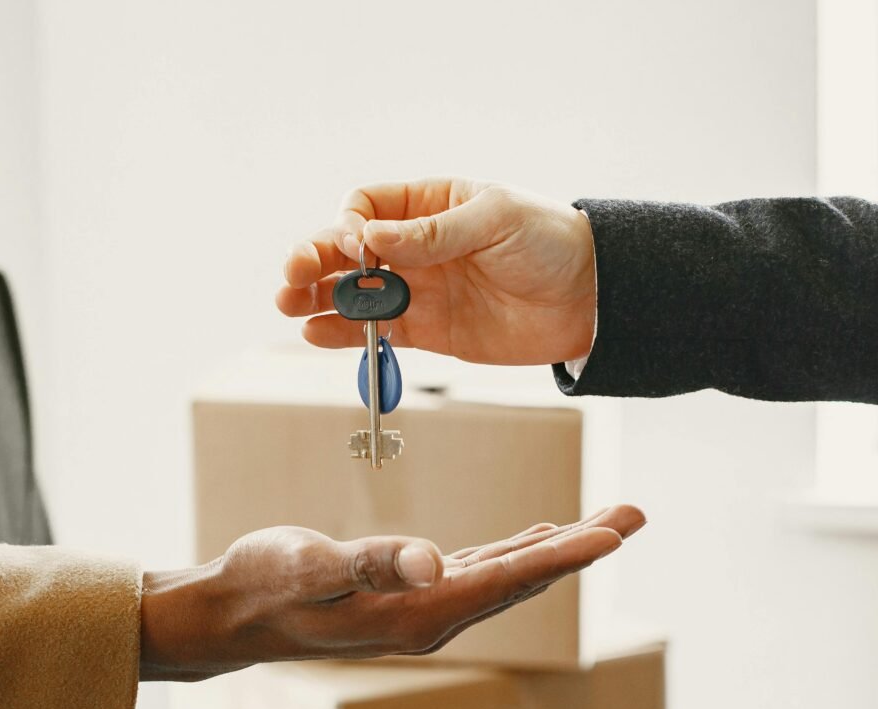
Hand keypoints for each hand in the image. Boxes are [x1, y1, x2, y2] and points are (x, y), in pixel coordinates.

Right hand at [139, 506, 643, 680]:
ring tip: (602, 524)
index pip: (509, 578)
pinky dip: (515, 552)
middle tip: (633, 515)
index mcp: (419, 613)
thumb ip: (372, 564)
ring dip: (556, 547)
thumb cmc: (266, 583)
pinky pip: (481, 573)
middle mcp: (434, 618)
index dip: (566, 552)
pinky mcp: (412, 596)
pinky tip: (532, 537)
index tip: (617, 531)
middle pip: (523, 577)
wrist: (236, 611)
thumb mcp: (311, 566)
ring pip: (508, 574)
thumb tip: (434, 563)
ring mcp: (425, 610)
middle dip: (581, 546)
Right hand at [277, 178, 596, 365]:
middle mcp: (417, 247)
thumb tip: (369, 236)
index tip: (354, 244)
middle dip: (315, 261)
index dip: (350, 224)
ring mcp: (421, 290)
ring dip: (320, 299)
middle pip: (349, 251)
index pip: (367, 206)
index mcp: (430, 204)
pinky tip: (317, 333)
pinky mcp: (429, 332)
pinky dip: (347, 334)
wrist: (588, 299)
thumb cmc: (549, 242)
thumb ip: (433, 232)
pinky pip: (379, 332)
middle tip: (290, 278)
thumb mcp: (495, 220)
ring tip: (289, 306)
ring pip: (356, 294)